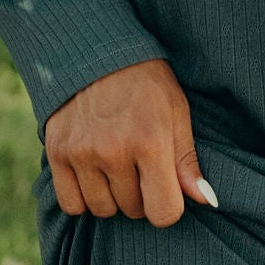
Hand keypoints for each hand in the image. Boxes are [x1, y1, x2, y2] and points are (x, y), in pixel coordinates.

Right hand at [44, 57, 217, 225]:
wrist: (97, 52)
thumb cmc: (146, 85)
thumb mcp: (176, 114)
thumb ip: (187, 162)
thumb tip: (207, 200)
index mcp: (150, 142)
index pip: (163, 212)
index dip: (169, 207)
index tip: (166, 190)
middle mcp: (114, 151)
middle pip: (134, 211)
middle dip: (141, 197)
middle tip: (140, 168)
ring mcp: (81, 154)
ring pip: (103, 209)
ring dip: (113, 198)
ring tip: (117, 169)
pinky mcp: (57, 153)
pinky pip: (71, 204)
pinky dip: (83, 198)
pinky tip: (93, 176)